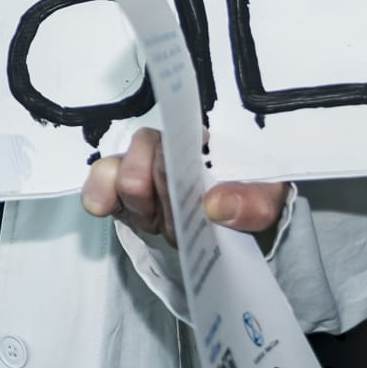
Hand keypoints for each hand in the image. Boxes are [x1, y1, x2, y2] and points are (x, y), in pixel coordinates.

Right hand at [80, 127, 287, 248]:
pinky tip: (99, 206)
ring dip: (135, 198)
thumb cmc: (253, 206)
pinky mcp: (124, 196)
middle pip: (146, 150)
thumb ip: (252, 202)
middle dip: (160, 189)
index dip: (171, 152)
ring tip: (153, 219)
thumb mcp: (268, 204)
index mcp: (206, 141)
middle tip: (181, 223)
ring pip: (118, 166)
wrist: (239, 239)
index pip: (181, 128)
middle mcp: (169, 149)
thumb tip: (214, 205)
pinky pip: (101, 184)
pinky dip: (98, 192)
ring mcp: (143, 172)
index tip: (171, 173)